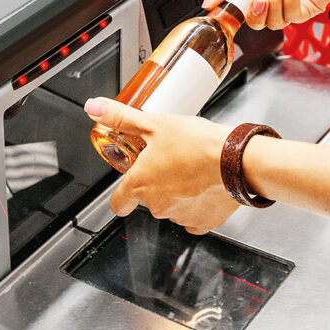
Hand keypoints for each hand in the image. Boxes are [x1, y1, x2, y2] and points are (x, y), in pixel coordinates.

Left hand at [85, 97, 237, 234]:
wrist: (235, 159)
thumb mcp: (153, 123)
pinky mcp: (204, 222)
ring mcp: (181, 217)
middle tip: (170, 159)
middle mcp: (157, 206)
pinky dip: (197, 204)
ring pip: (172, 207)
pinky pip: (195, 216)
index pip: (117, 204)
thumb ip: (121, 118)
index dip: (121, 196)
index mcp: (140, 184)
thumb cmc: (196, 143)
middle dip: (156, 182)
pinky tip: (204, 185)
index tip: (127, 187)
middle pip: (148, 199)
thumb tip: (94, 108)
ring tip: (190, 167)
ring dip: (177, 192)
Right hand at [203, 0, 329, 29]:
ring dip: (274, 4)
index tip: (225, 10)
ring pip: (271, 22)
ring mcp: (287, 3)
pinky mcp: (305, 9)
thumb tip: (209, 0)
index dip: (231, 10)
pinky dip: (290, 2)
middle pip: (253, 20)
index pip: (236, 5)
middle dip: (254, 11)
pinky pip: (291, 17)